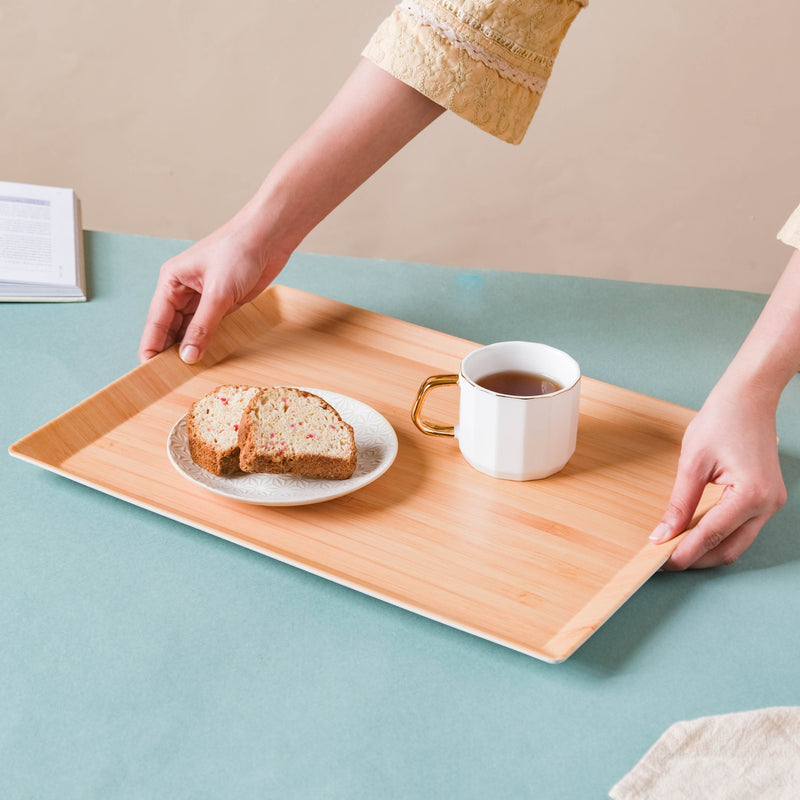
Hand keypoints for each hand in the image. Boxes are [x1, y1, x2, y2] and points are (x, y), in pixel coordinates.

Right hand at [138, 214, 286, 363]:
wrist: (270, 237)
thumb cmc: (239, 251)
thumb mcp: (218, 293)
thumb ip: (203, 327)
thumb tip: (187, 356)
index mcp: (172, 281)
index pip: (156, 320)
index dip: (151, 346)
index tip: (148, 370)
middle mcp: (184, 290)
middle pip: (170, 328)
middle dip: (169, 351)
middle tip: (168, 380)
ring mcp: (204, 298)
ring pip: (190, 330)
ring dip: (190, 349)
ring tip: (186, 375)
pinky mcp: (223, 304)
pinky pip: (210, 328)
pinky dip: (207, 343)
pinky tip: (206, 359)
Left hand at [650, 387, 786, 569]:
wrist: (748, 398)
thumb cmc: (721, 421)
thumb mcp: (692, 463)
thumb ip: (679, 503)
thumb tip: (663, 533)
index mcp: (750, 495)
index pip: (712, 536)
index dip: (684, 552)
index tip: (660, 564)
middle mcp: (767, 504)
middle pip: (729, 549)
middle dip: (697, 558)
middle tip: (664, 561)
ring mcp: (771, 503)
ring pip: (738, 542)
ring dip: (708, 549)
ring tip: (675, 548)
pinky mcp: (767, 498)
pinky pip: (743, 527)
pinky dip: (719, 535)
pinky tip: (695, 532)